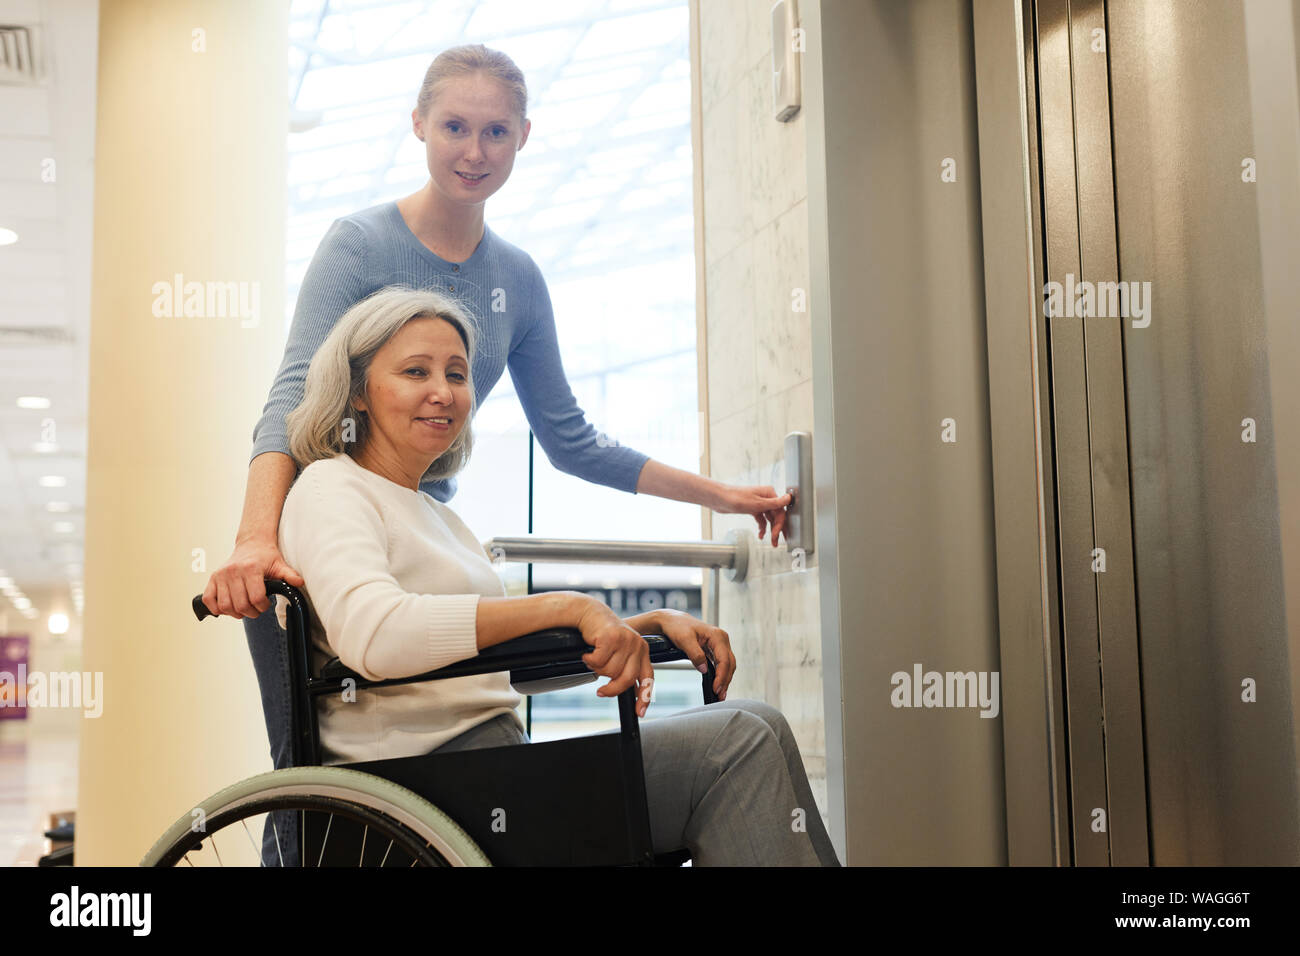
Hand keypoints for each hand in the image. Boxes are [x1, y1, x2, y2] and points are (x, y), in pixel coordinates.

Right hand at [202, 537, 304, 619]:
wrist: (252, 544)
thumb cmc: (266, 557)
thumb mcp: (280, 565)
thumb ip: (289, 575)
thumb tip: (299, 583)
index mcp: (251, 569)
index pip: (256, 598)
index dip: (262, 606)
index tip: (266, 604)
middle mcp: (233, 571)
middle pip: (241, 605)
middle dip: (251, 612)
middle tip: (256, 609)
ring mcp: (221, 575)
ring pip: (225, 606)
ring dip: (235, 613)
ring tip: (244, 608)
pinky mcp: (212, 578)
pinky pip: (209, 600)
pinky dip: (217, 608)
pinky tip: (228, 606)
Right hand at [576, 599, 654, 716]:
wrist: (589, 613)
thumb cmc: (603, 635)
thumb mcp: (620, 652)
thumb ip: (627, 669)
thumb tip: (633, 692)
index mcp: (642, 650)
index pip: (648, 677)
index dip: (644, 696)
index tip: (639, 712)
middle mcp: (637, 644)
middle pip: (626, 678)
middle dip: (612, 689)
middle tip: (601, 692)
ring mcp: (625, 640)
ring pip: (610, 671)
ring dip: (597, 668)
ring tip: (594, 657)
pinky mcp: (611, 637)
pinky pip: (598, 661)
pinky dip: (589, 660)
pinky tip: (589, 652)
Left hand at [652, 609, 735, 699]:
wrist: (672, 621)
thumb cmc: (677, 626)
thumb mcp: (684, 639)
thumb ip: (695, 654)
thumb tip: (704, 669)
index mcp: (717, 635)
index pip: (724, 659)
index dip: (721, 676)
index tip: (716, 688)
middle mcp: (721, 639)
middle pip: (729, 664)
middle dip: (725, 680)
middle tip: (719, 695)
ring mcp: (719, 645)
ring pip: (728, 665)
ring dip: (725, 679)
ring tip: (720, 694)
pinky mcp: (714, 650)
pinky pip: (721, 664)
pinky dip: (721, 675)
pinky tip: (718, 684)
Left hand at [714, 483, 790, 547]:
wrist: (720, 499)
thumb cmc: (736, 498)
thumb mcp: (757, 503)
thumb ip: (774, 503)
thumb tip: (789, 498)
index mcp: (769, 493)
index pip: (780, 511)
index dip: (780, 525)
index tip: (776, 535)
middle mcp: (766, 497)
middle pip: (776, 515)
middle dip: (777, 529)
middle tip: (777, 541)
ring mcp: (759, 503)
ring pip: (769, 518)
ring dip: (770, 530)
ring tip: (772, 541)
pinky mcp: (752, 508)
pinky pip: (761, 519)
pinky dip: (762, 527)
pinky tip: (760, 534)